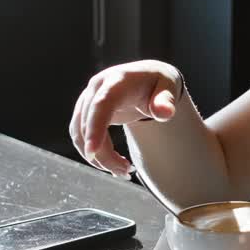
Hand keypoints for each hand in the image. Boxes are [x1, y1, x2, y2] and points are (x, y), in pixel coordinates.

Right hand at [68, 60, 182, 175]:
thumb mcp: (169, 87)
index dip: (95, 127)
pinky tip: (113, 163)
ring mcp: (88, 99)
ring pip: (80, 133)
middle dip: (103, 153)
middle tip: (126, 172)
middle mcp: (97, 87)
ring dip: (97, 157)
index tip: (93, 152)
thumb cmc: (159, 83)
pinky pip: (81, 135)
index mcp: (117, 80)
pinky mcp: (85, 111)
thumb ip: (166, 100)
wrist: (148, 77)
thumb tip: (165, 113)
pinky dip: (94, 152)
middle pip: (89, 124)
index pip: (102, 104)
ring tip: (123, 170)